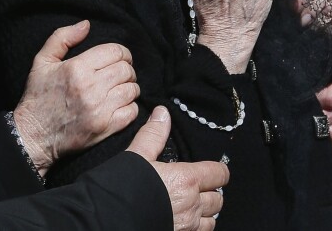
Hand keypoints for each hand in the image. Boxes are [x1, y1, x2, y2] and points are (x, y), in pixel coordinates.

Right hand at [14, 20, 139, 174]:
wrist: (33, 135)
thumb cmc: (38, 96)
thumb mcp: (43, 61)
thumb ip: (63, 37)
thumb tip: (86, 24)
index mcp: (77, 68)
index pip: (115, 51)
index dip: (122, 52)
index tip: (119, 57)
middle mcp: (91, 87)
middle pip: (126, 70)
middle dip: (127, 69)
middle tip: (119, 73)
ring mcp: (99, 109)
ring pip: (131, 90)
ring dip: (129, 87)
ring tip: (120, 88)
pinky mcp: (105, 128)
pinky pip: (132, 112)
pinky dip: (130, 107)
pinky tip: (119, 105)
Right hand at [127, 106, 228, 230]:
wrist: (112, 219)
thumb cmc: (125, 186)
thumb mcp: (138, 155)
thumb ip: (153, 134)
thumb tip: (163, 113)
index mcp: (187, 179)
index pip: (219, 174)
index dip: (218, 170)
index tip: (211, 168)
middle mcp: (192, 205)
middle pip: (218, 199)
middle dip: (211, 191)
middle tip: (198, 186)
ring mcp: (187, 226)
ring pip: (211, 220)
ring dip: (206, 212)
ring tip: (193, 204)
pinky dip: (196, 227)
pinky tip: (183, 219)